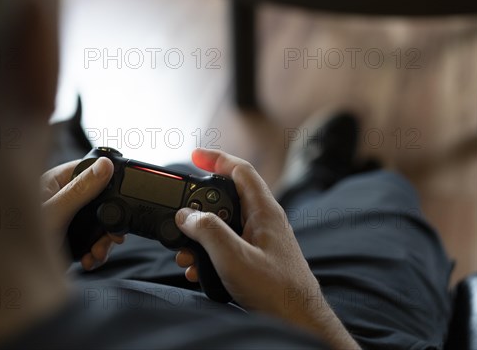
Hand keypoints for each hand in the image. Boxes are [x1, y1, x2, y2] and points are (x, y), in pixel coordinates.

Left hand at [41, 157, 124, 269]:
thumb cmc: (11, 240)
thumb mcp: (53, 213)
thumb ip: (79, 190)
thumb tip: (104, 166)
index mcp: (52, 182)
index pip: (88, 171)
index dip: (106, 182)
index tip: (118, 197)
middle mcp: (59, 197)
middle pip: (97, 200)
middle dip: (107, 221)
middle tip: (113, 237)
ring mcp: (62, 218)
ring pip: (96, 223)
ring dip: (102, 240)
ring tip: (97, 254)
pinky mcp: (65, 239)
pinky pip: (89, 241)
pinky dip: (95, 252)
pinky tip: (89, 261)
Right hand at [175, 149, 358, 349]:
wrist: (296, 321)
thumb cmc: (276, 290)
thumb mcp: (234, 257)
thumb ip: (208, 231)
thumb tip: (186, 216)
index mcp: (264, 211)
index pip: (241, 170)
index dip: (217, 158)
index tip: (194, 155)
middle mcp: (263, 221)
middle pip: (227, 197)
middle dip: (200, 206)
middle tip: (180, 215)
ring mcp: (260, 240)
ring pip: (225, 224)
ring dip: (201, 235)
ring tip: (184, 253)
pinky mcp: (256, 258)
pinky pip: (227, 245)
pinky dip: (208, 252)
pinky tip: (197, 269)